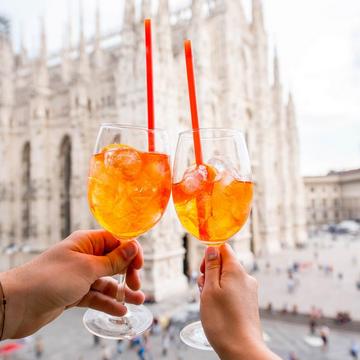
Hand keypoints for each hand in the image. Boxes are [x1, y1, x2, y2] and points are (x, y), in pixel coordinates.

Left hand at [0, 230, 144, 338]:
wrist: (18, 304)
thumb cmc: (51, 278)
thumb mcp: (87, 268)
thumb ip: (113, 260)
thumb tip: (133, 247)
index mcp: (87, 242)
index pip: (116, 241)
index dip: (130, 251)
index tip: (139, 265)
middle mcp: (85, 256)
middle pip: (114, 261)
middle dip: (127, 272)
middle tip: (136, 285)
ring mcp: (79, 276)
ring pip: (107, 281)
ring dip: (121, 291)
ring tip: (138, 301)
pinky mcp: (74, 293)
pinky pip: (96, 296)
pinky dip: (107, 303)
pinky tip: (119, 311)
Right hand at [198, 244, 279, 359]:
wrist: (242, 349)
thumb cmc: (222, 320)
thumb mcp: (210, 289)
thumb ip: (211, 266)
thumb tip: (212, 248)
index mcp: (236, 270)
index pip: (224, 248)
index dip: (210, 255)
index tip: (203, 270)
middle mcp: (246, 277)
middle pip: (224, 264)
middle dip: (210, 273)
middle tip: (203, 290)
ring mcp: (249, 290)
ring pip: (227, 279)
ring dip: (214, 286)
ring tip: (209, 303)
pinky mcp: (249, 302)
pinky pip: (232, 290)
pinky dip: (222, 295)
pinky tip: (218, 309)